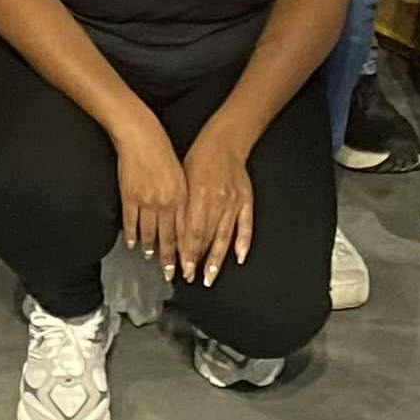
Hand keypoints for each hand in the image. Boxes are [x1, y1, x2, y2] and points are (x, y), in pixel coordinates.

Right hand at [112, 123, 187, 273]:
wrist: (141, 136)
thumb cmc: (162, 152)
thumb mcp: (181, 175)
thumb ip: (183, 198)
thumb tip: (184, 220)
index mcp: (182, 196)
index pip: (186, 231)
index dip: (187, 251)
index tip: (188, 265)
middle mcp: (167, 202)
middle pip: (169, 237)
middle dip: (170, 258)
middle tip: (170, 274)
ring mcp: (147, 201)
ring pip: (150, 232)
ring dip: (151, 249)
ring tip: (152, 259)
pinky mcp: (130, 196)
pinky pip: (131, 222)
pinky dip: (131, 235)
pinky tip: (133, 244)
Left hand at [176, 126, 256, 285]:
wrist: (224, 142)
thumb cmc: (199, 159)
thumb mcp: (181, 180)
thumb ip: (180, 207)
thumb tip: (173, 233)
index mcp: (197, 196)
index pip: (190, 232)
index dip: (185, 253)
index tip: (181, 268)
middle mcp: (215, 202)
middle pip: (205, 238)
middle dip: (197, 260)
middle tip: (191, 277)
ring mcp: (233, 203)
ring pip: (224, 237)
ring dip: (216, 259)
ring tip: (210, 276)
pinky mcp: (246, 201)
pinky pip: (246, 226)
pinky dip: (243, 243)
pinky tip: (238, 257)